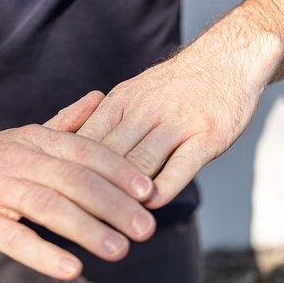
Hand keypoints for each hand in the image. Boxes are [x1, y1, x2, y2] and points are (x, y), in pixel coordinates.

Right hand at [0, 91, 155, 279]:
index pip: (85, 151)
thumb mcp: (27, 137)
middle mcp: (17, 158)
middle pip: (74, 179)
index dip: (119, 170)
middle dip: (114, 204)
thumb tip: (99, 96)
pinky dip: (43, 252)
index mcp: (35, 139)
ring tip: (119, 251)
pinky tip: (71, 268)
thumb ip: (65, 123)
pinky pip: (13, 237)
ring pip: (47, 206)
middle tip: (145, 228)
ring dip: (87, 229)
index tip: (149, 192)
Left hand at [77, 39, 279, 208]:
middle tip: (75, 223)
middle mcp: (145, 110)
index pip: (86, 141)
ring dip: (124, 196)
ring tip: (111, 224)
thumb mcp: (133, 93)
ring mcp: (177, 121)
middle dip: (91, 191)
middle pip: (108, 156)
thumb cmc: (174, 86)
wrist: (227, 58)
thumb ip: (107, 123)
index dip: (69, 172)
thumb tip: (74, 157)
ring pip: (140, 162)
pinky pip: (180, 166)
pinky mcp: (207, 134)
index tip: (57, 200)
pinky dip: (162, 189)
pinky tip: (151, 205)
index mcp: (120, 101)